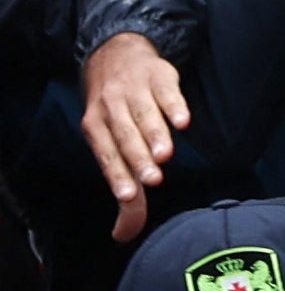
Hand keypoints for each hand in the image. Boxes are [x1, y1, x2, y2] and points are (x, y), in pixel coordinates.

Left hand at [80, 32, 187, 242]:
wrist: (116, 54)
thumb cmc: (117, 114)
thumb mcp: (112, 148)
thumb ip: (126, 193)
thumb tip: (123, 236)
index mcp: (96, 127)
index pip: (106, 154)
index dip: (117, 174)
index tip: (129, 195)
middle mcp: (111, 107)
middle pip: (124, 135)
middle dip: (137, 157)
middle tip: (152, 179)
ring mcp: (134, 90)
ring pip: (143, 114)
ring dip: (154, 133)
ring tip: (165, 154)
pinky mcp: (159, 76)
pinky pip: (165, 91)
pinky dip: (173, 105)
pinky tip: (182, 122)